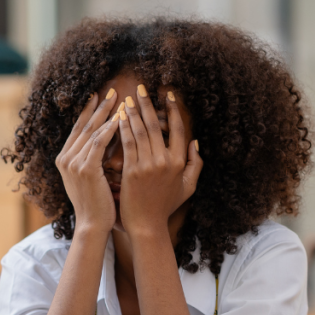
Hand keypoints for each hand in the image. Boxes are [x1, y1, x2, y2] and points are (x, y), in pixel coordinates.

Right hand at [55, 89, 120, 233]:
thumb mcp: (89, 178)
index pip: (78, 129)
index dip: (89, 111)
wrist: (92, 225)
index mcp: (64, 159)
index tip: (99, 97)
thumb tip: (105, 139)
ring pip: (92, 132)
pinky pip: (99, 143)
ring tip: (121, 101)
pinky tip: (121, 119)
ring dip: (108, 114)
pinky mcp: (85, 169)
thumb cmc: (96, 204)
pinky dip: (110, 129)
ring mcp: (73, 163)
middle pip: (84, 126)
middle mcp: (65, 159)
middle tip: (112, 91)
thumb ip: (91, 159)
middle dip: (99, 107)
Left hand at [117, 86, 202, 236]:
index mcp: (180, 162)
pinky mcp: (131, 171)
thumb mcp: (188, 187)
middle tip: (141, 88)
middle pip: (156, 126)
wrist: (146, 225)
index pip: (178, 129)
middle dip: (148, 104)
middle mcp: (165, 161)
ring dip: (134, 112)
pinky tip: (119, 117)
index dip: (173, 110)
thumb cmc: (165, 206)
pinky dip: (123, 128)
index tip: (167, 95)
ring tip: (128, 98)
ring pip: (140, 131)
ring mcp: (148, 165)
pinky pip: (127, 143)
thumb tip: (195, 141)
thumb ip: (195, 164)